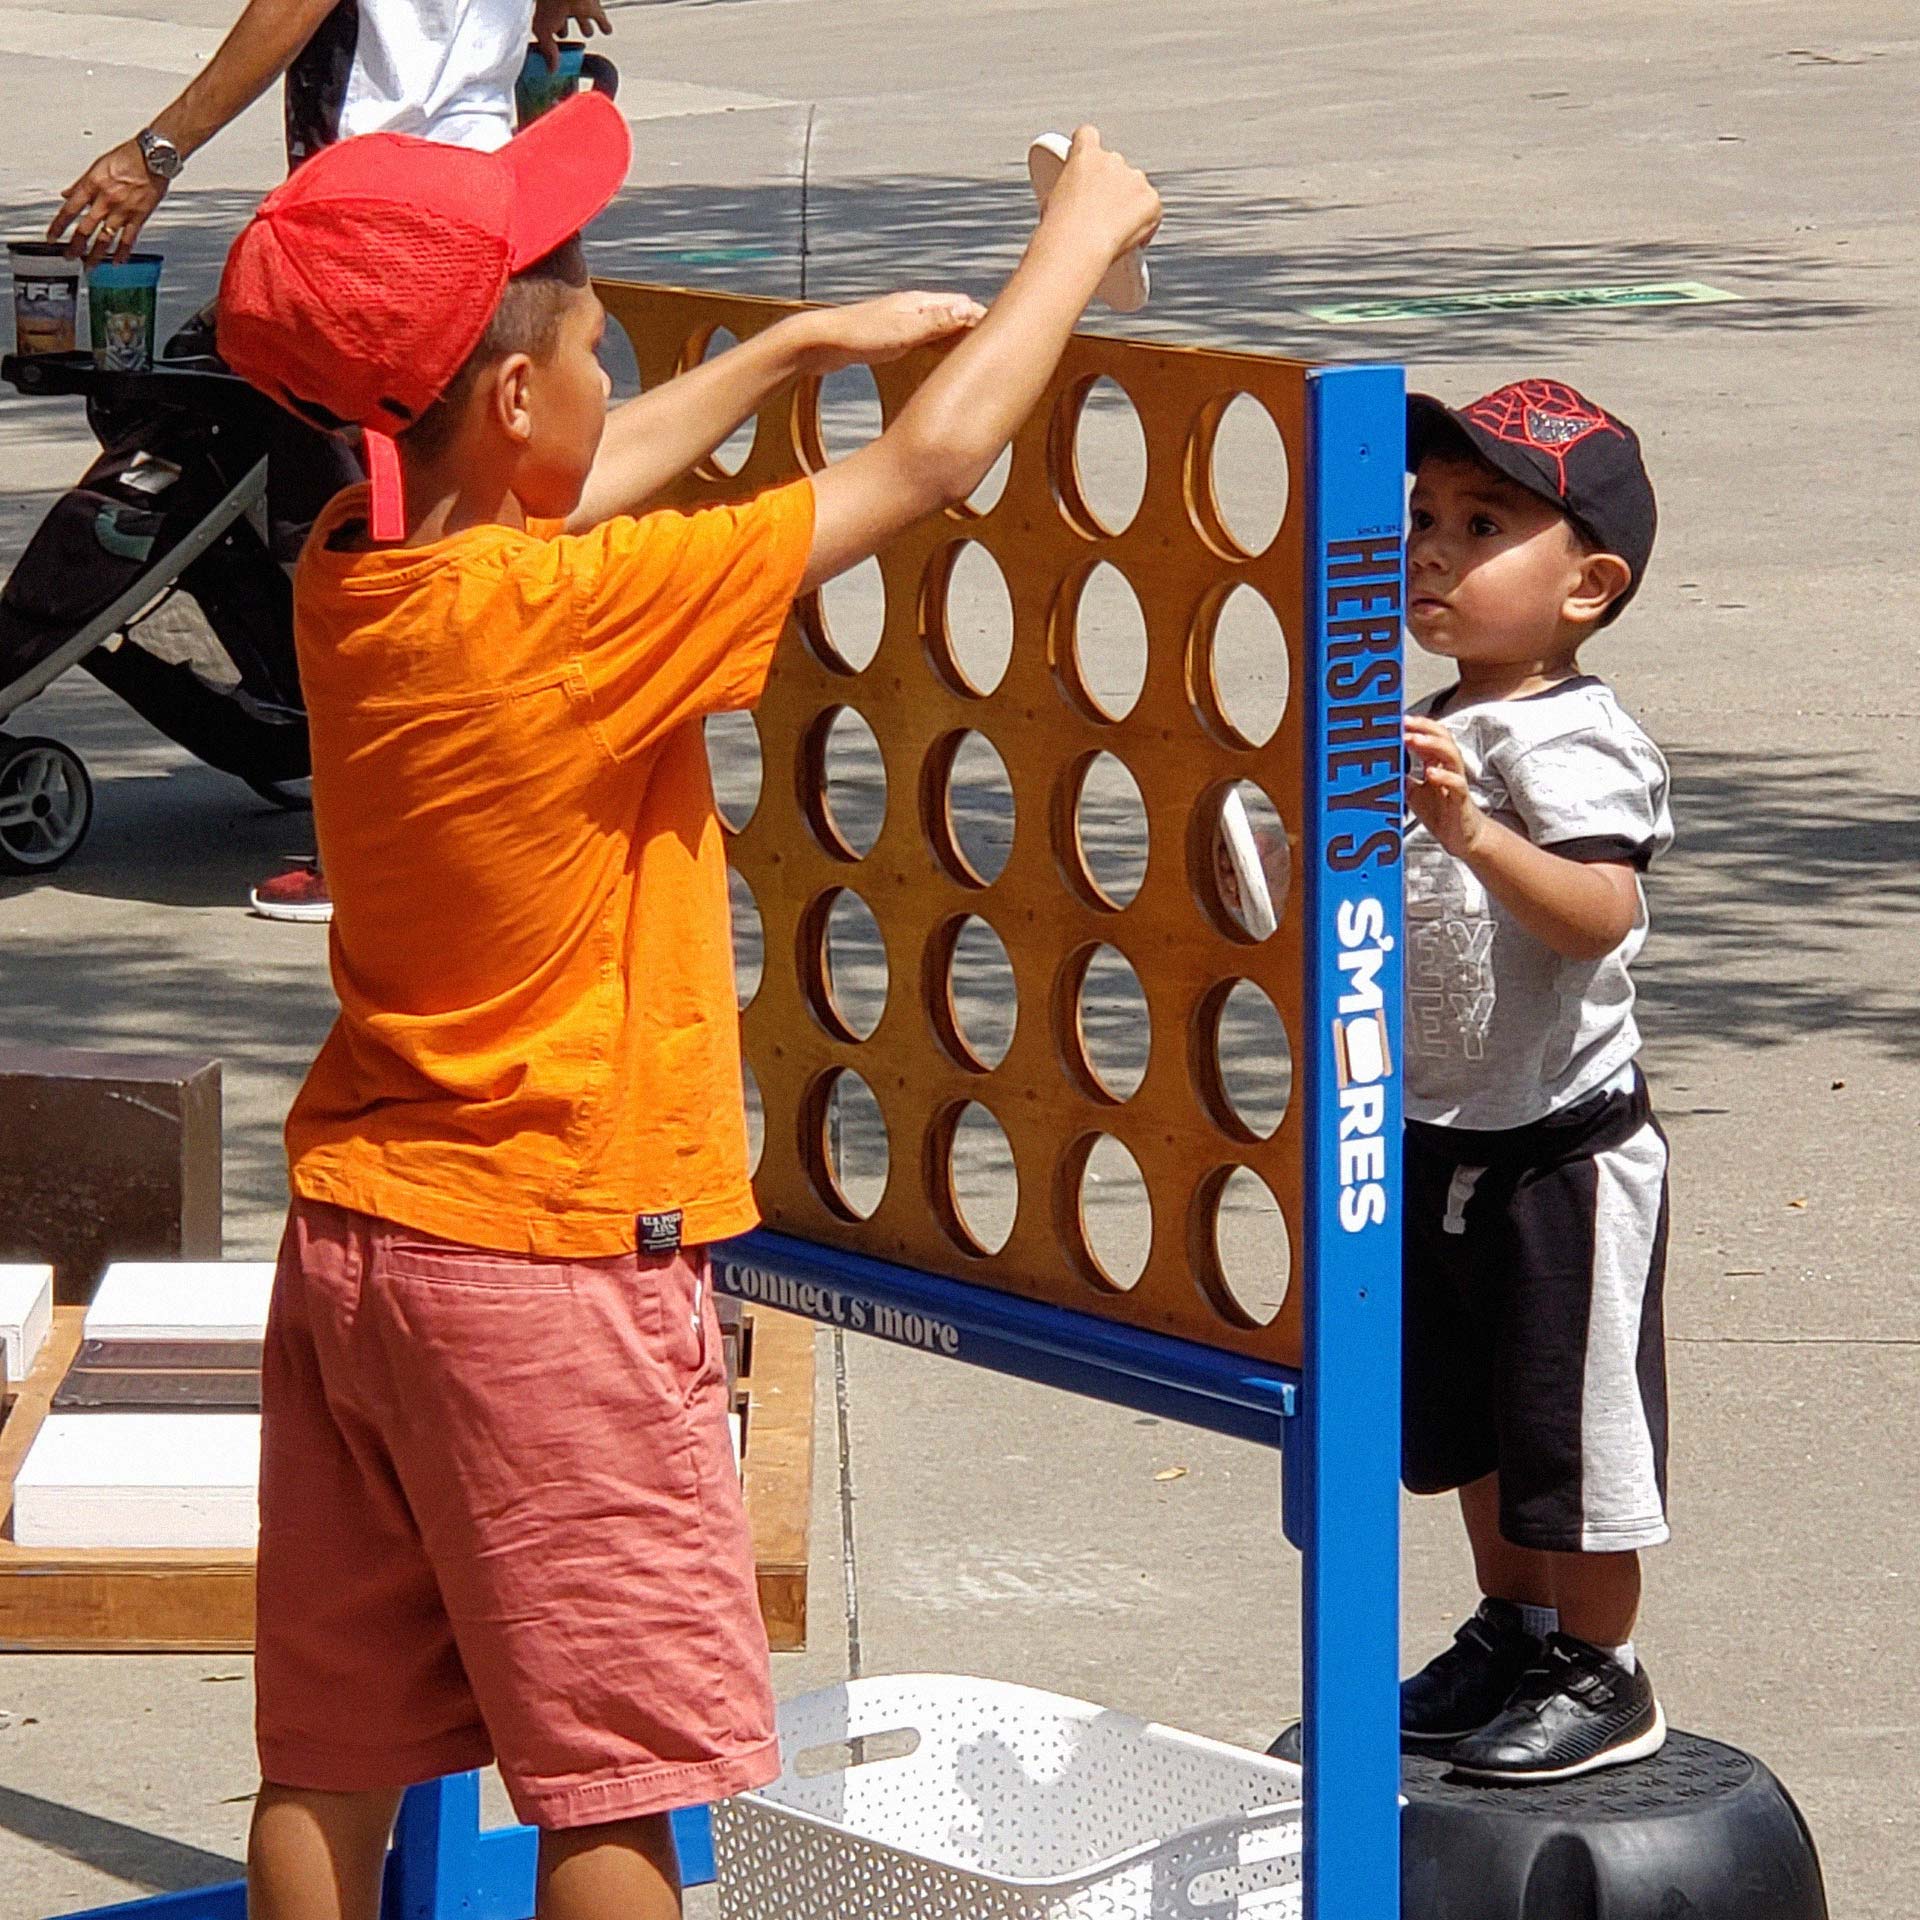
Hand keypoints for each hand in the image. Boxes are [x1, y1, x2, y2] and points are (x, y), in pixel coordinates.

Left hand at [50, 140, 166, 261]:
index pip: (69, 210)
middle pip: (85, 228)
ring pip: (105, 237)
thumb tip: (68, 194)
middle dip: (75, 246)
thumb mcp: (98, 165)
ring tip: (90, 265)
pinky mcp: (139, 216)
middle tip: (69, 257)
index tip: (52, 237)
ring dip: (96, 254)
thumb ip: (82, 183)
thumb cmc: (128, 157)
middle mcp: (105, 200)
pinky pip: (129, 239)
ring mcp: (123, 210)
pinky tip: (117, 261)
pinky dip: (122, 252)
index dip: (59, 226)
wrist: (153, 157)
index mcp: (92, 185)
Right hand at [532, 0, 610, 65]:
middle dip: (565, 29)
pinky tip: (607, 30)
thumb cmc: (551, 2)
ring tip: (588, 33)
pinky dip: (604, 25)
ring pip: (582, 18)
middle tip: (568, 39)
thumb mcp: (543, 30)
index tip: (552, 49)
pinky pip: (601, 18)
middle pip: (563, 20)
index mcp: (544, 11)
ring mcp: (577, 5)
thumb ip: (548, 51)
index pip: (545, 26)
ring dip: (585, 27)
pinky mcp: (594, 6)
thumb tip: (552, 69)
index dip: (549, 36)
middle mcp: (560, 6)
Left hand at [791, 292, 985, 376]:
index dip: (986, 321)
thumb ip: (934, 323)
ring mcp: (905, 321)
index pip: (964, 306)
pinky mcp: (895, 336)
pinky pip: (930, 340)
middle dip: (978, 329)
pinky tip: (946, 365)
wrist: (820, 341)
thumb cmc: (856, 336)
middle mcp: (915, 308)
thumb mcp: (900, 332)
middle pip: (957, 315)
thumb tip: (968, 309)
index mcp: (920, 303)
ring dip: (962, 340)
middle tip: (1002, 350)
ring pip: (944, 328)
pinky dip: (944, 349)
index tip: (1009, 338)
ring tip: (980, 359)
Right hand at [1040, 125, 1160, 264]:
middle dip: (1110, 184)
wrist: (1077, 248)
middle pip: (1115, 165)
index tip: (1087, 164)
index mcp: (1085, 155)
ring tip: (1112, 230)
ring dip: (1128, 202)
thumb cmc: (1058, 230)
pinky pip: (1151, 208)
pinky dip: (1144, 222)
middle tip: (1099, 212)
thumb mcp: (1053, 200)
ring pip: (1135, 186)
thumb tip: (1075, 202)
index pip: (1088, 136)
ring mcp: (1135, 179)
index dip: (1087, 148)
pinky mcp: (1151, 200)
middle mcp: (1112, 160)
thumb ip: (1070, 189)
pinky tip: (1128, 239)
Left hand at [1405, 714, 1487, 858]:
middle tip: (1404, 722)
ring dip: (1432, 745)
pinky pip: (1457, 784)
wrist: (1460, 836)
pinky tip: (1431, 773)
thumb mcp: (1412, 792)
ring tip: (1414, 739)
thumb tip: (1379, 766)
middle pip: (1443, 738)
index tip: (1398, 719)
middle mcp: (1449, 768)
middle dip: (1424, 727)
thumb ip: (1401, 777)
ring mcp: (1456, 782)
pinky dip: (1445, 777)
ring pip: (1452, 755)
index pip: (1431, 736)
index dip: (1417, 726)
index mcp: (1437, 764)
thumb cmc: (1439, 811)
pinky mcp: (1461, 800)